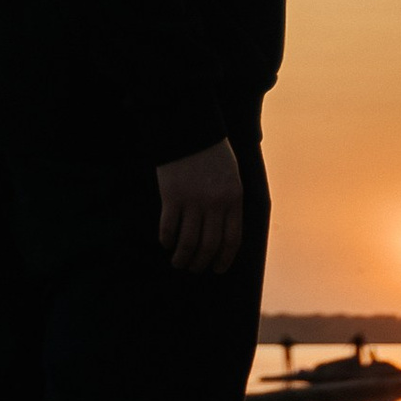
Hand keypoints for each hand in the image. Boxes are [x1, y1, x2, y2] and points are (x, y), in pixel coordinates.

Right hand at [156, 136, 245, 274]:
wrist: (191, 131)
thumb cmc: (214, 154)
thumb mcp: (232, 177)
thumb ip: (231, 204)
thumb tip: (224, 234)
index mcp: (234, 199)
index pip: (232, 240)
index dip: (224, 259)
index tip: (217, 269)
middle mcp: (215, 204)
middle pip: (209, 246)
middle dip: (201, 263)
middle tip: (194, 268)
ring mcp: (192, 201)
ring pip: (188, 243)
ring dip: (182, 258)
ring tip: (178, 263)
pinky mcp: (171, 197)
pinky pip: (169, 228)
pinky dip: (167, 240)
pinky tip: (166, 243)